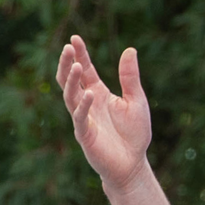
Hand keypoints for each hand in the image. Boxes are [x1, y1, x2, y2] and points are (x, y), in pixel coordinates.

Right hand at [55, 34, 151, 191]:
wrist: (133, 165)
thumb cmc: (134, 134)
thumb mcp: (136, 100)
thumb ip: (130, 77)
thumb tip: (130, 49)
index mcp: (98, 93)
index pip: (85, 69)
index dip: (79, 54)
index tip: (74, 38)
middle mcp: (87, 104)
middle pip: (70, 80)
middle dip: (67, 64)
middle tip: (67, 48)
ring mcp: (84, 119)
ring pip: (70, 97)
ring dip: (71, 81)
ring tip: (75, 66)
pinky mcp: (86, 135)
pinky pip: (80, 119)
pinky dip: (84, 106)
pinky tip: (90, 94)